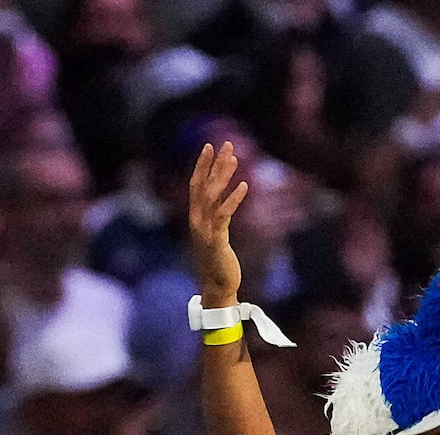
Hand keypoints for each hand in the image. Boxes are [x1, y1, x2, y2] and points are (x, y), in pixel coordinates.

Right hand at [186, 141, 251, 307]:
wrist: (216, 287)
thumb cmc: (218, 262)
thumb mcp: (215, 235)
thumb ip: (216, 217)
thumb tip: (221, 204)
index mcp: (195, 218)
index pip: (195, 185)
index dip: (202, 165)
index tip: (209, 146)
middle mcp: (196, 221)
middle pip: (204, 185)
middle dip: (215, 164)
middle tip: (226, 144)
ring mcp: (204, 231)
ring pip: (212, 196)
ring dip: (223, 176)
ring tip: (234, 158)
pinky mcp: (215, 240)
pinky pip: (224, 215)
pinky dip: (233, 199)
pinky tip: (244, 186)